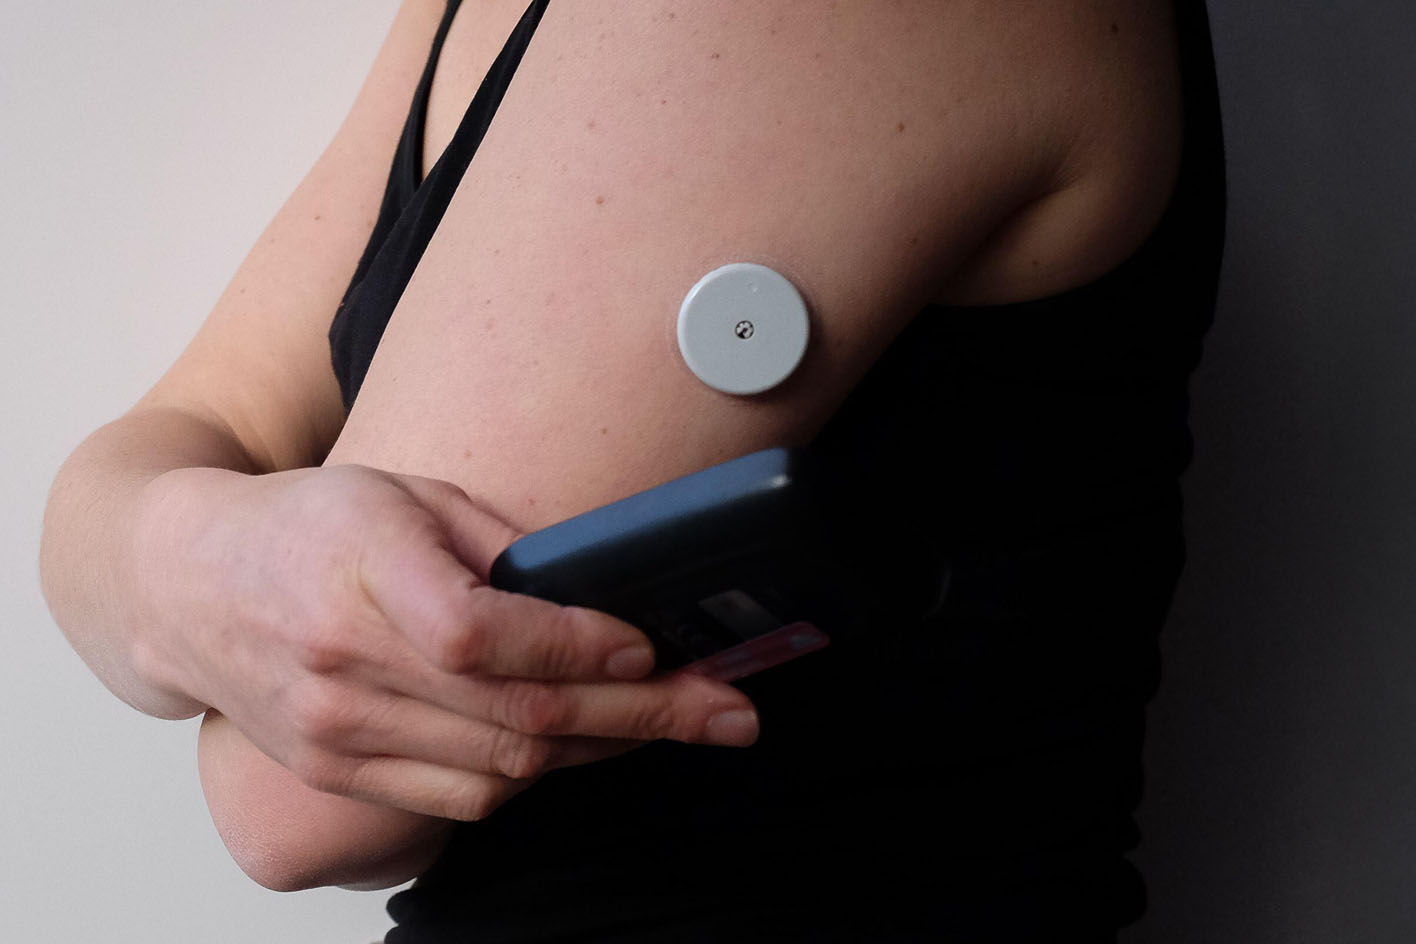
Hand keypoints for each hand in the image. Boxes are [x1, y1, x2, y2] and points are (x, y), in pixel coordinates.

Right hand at [130, 463, 759, 820]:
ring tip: (674, 724)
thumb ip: (501, 546)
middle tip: (730, 713)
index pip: (493, 639)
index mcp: (369, 580)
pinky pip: (462, 798)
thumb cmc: (311, 523)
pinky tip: (581, 747)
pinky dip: (533, 778)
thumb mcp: (409, 495)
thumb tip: (602, 596)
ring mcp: (340, 733)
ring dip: (603, 751)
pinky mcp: (339, 771)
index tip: (657, 648)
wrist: (190, 586)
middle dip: (646, 719)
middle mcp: (349, 669)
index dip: (587, 650)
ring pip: (504, 771)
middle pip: (521, 719)